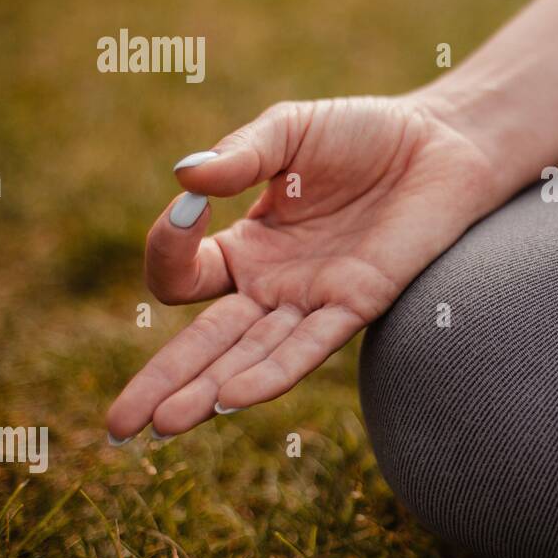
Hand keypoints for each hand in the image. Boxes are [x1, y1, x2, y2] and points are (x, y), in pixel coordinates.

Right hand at [106, 96, 497, 442]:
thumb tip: (183, 178)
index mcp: (248, 246)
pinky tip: (232, 397)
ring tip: (163, 426)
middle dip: (161, 383)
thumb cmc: (363, 134)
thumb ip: (240, 155)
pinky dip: (270, 372)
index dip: (168, 247)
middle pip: (204, 343)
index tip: (188, 205)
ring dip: (206, 391)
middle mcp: (274, 284)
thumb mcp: (289, 131)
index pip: (184, 274)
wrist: (440, 142)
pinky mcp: (358, 302)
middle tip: (117, 426)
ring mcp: (313, 298)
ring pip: (249, 357)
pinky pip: (308, 347)